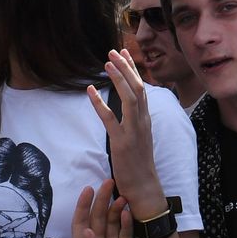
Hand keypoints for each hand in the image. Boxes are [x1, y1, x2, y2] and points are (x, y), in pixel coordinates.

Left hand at [72, 180, 144, 237]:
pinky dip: (128, 222)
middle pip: (98, 218)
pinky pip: (127, 233)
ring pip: (113, 223)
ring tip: (122, 196)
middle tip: (109, 182)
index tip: (88, 188)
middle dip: (102, 200)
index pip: (81, 223)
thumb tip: (87, 229)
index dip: (83, 206)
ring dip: (116, 208)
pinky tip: (129, 213)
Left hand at [87, 51, 163, 216]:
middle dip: (126, 67)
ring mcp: (133, 131)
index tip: (124, 53)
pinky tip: (90, 91)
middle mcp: (142, 121)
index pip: (141, 88)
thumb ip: (136, 121)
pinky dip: (100, 103)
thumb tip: (129, 107)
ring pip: (129, 97)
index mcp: (146, 119)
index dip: (133, 69)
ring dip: (118, 78)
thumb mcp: (140, 137)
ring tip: (107, 63)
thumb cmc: (139, 164)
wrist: (144, 186)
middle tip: (114, 51)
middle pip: (137, 87)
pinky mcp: (122, 142)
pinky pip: (110, 118)